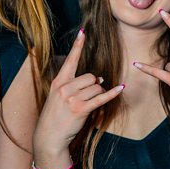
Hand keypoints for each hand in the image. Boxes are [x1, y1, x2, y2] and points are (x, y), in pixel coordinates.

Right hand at [35, 29, 123, 157]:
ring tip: (89, 105)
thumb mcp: (58, 97)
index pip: (70, 60)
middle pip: (91, 76)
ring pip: (97, 87)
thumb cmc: (56, 116)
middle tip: (88, 96)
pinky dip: (112, 93)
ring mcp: (72, 98)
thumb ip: (75, 86)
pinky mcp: (80, 109)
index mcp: (58, 82)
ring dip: (98, 94)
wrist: (48, 136)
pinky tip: (120, 88)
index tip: (83, 32)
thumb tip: (99, 79)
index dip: (77, 46)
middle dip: (94, 85)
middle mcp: (64, 87)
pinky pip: (101, 98)